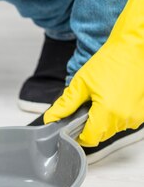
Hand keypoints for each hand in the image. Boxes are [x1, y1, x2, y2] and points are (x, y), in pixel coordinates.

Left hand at [45, 0, 143, 145]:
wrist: (135, 47)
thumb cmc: (111, 61)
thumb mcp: (82, 82)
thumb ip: (65, 104)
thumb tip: (51, 118)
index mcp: (108, 112)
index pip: (90, 138)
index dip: (78, 135)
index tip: (73, 127)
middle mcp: (126, 117)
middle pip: (102, 134)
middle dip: (91, 125)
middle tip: (87, 106)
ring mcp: (138, 115)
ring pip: (115, 128)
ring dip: (106, 119)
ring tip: (103, 97)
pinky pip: (127, 120)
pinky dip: (119, 114)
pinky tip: (115, 97)